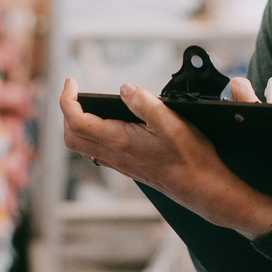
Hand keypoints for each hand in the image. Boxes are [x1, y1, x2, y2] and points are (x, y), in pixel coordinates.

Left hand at [59, 78, 271, 239]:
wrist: (204, 190)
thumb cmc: (191, 158)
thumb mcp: (170, 122)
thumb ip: (144, 102)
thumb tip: (124, 88)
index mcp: (118, 141)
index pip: (76, 121)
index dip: (67, 99)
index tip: (71, 81)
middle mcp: (114, 155)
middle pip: (71, 137)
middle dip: (67, 112)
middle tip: (75, 92)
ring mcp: (121, 164)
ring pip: (83, 147)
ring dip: (77, 125)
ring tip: (87, 104)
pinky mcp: (130, 168)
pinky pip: (98, 153)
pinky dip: (91, 135)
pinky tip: (109, 124)